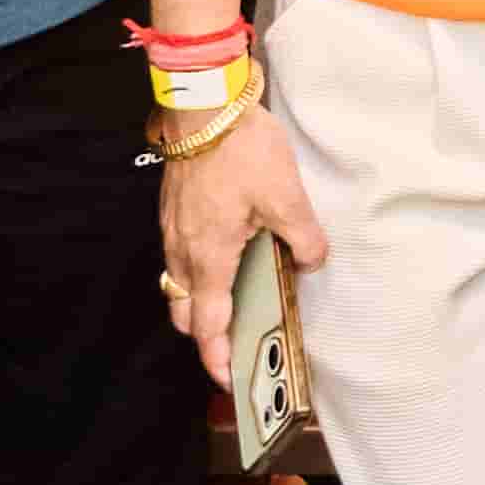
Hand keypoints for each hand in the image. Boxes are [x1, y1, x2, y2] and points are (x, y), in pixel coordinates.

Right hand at [160, 100, 327, 359]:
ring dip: (201, 302)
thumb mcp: (286, 197)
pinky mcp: (173, 208)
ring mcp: (173, 228)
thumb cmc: (240, 150)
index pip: (208, 326)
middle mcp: (183, 250)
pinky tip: (227, 254)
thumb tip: (311, 261)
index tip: (230, 380)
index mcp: (209, 258)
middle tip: (236, 342)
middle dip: (206, 335)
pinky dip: (198, 269)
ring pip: (180, 283)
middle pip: (185, 312)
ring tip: (235, 300)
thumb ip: (303, 238)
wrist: (204, 104)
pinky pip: (180, 255)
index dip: (218, 358)